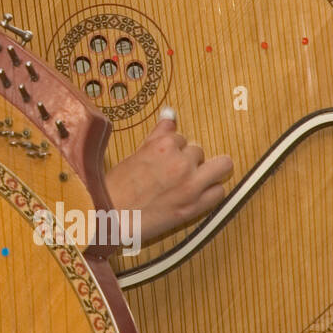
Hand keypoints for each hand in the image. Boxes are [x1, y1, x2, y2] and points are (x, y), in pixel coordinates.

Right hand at [104, 109, 232, 239]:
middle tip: (176, 170)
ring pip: (222, 166)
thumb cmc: (117, 187)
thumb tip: (170, 115)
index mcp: (163, 146)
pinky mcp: (195, 206)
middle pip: (199, 150)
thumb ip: (157, 135)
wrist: (111, 216)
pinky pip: (220, 191)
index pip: (181, 137)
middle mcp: (180, 163)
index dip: (173, 148)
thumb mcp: (135, 154)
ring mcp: (190, 184)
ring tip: (195, 178)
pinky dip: (211, 191)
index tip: (166, 157)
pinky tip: (198, 193)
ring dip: (208, 171)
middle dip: (189, 159)